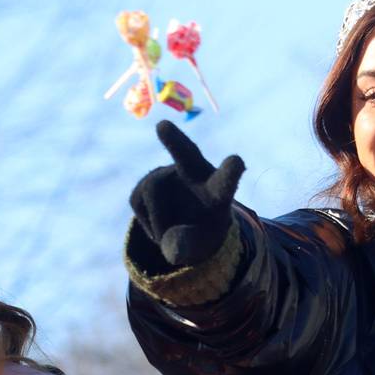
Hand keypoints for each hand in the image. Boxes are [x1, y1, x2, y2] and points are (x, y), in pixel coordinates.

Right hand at [130, 120, 244, 265]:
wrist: (186, 227)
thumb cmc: (201, 233)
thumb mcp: (201, 246)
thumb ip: (190, 247)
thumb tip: (172, 247)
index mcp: (219, 189)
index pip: (227, 179)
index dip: (231, 172)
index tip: (236, 161)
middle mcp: (195, 173)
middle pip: (188, 154)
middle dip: (175, 140)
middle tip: (162, 127)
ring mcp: (169, 173)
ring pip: (152, 191)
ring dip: (158, 221)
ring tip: (171, 233)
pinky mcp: (146, 181)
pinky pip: (138, 202)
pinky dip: (146, 222)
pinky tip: (159, 221)